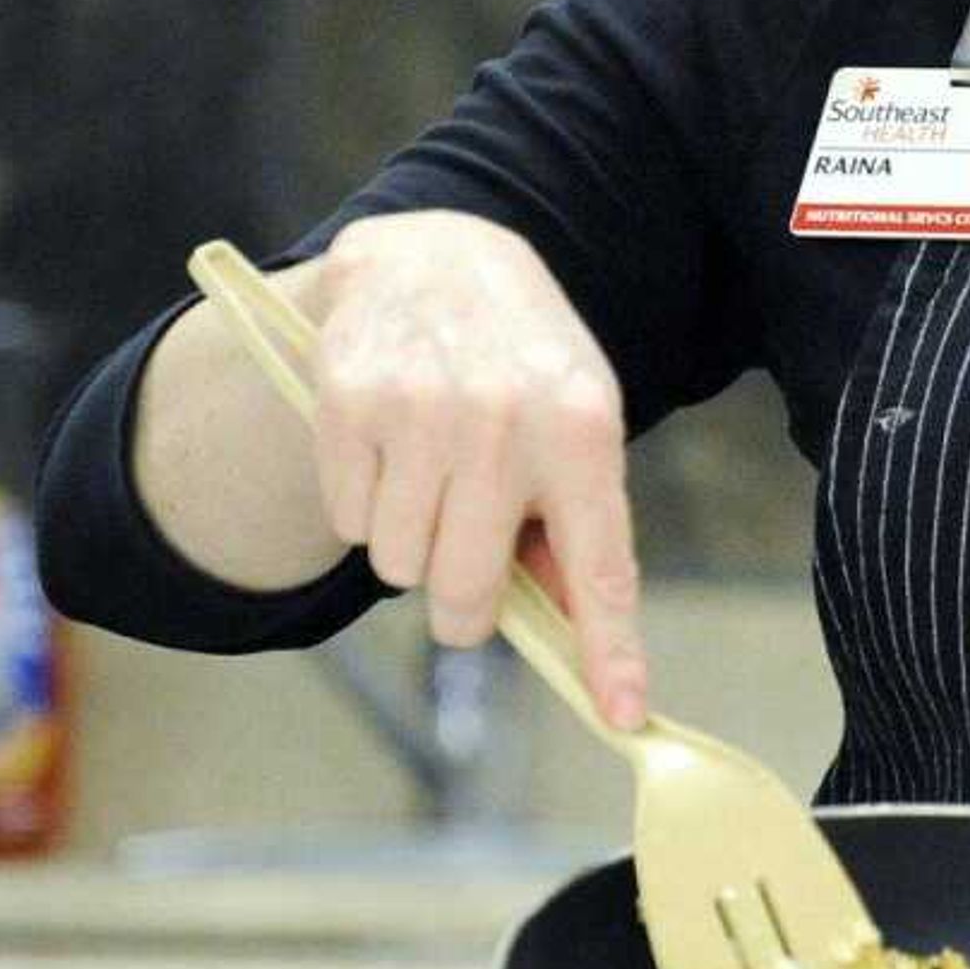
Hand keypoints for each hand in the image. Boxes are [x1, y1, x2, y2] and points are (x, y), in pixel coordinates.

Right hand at [302, 211, 648, 727]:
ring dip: (410, 544)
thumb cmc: (522, 363)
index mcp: (584, 428)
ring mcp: (420, 410)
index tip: (623, 714)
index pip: (600, 565)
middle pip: (466, 590)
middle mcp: (505, 421)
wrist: (436, 254)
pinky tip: (390, 448)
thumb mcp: (576, 424)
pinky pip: (346, 522)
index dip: (610, 650)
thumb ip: (576, 529)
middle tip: (466, 562)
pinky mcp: (347, 402)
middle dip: (463, 603)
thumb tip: (571, 638)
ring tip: (432, 476)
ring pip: (397, 564)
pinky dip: (364, 505)